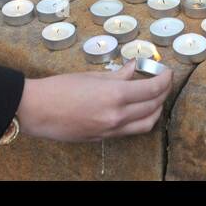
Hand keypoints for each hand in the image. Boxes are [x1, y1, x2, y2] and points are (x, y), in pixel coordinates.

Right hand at [15, 60, 172, 141]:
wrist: (37, 110)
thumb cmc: (60, 88)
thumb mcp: (91, 76)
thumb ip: (117, 74)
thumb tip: (133, 68)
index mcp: (115, 95)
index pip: (152, 89)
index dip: (164, 79)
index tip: (167, 71)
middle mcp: (117, 116)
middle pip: (153, 106)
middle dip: (163, 92)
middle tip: (164, 80)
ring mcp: (111, 130)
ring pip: (147, 123)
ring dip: (156, 109)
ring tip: (156, 97)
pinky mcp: (104, 138)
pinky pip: (132, 130)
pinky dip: (141, 119)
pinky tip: (138, 109)